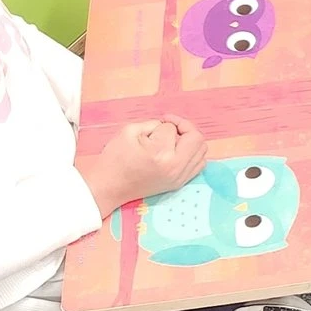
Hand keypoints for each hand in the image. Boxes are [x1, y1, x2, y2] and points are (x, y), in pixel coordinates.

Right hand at [84, 115, 205, 218]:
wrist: (109, 187)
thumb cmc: (115, 158)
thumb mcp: (129, 131)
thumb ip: (153, 124)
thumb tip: (169, 126)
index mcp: (161, 153)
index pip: (172, 128)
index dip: (161, 123)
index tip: (150, 130)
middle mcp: (175, 167)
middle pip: (196, 138)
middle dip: (183, 127)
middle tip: (168, 128)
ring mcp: (179, 177)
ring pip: (202, 151)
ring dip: (190, 141)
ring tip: (172, 141)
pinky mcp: (179, 184)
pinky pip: (199, 164)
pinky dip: (192, 154)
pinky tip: (177, 151)